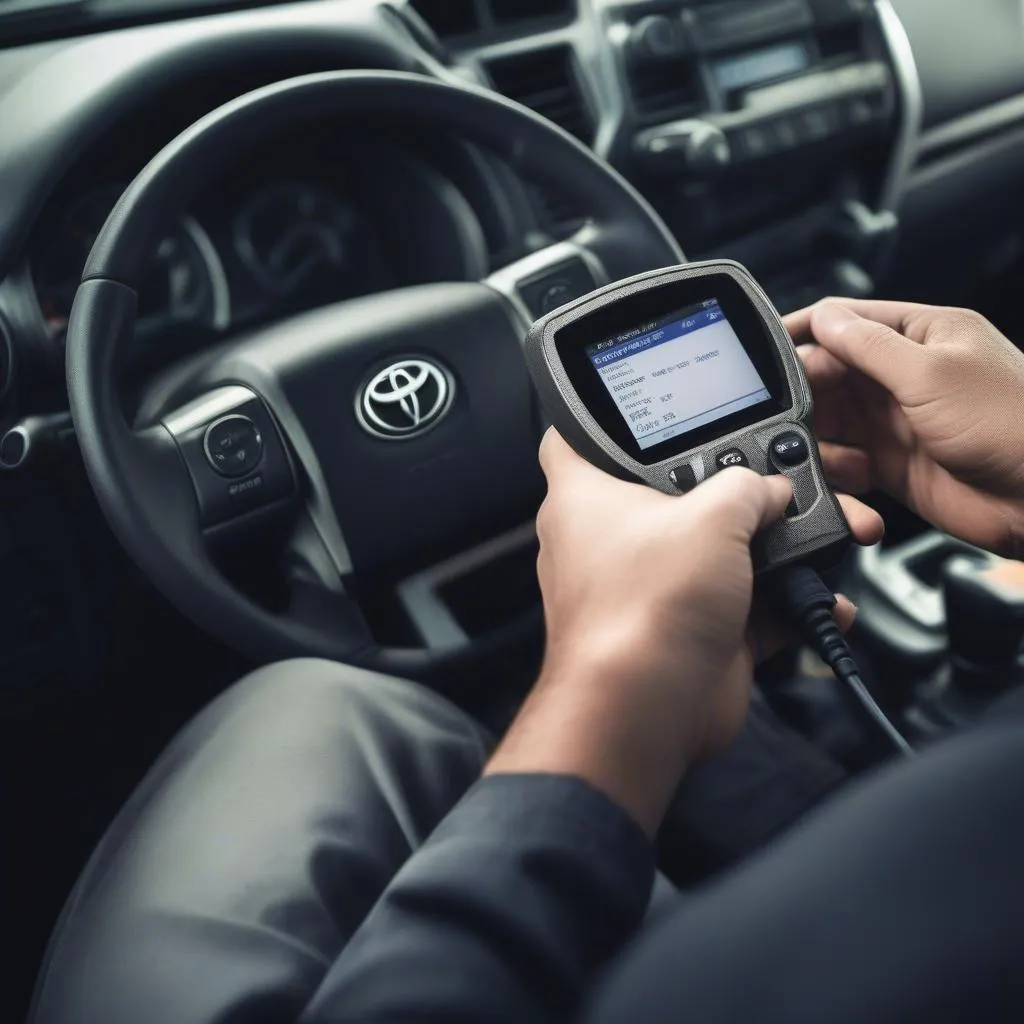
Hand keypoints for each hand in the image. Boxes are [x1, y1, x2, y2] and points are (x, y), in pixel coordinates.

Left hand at [486, 431, 881, 835]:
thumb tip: (771, 488)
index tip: (641, 411)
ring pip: (719, 553)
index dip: (605, 419)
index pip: (576, 438)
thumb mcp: (713, 515)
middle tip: (773, 480)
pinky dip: (787, 605)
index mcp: (586, 499)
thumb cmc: (643, 610)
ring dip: (775, 551)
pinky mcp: (689, 633)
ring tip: (819, 536)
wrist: (649, 710)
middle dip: (732, 491)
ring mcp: (652, 590)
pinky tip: (823, 599)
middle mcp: (611, 544)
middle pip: (674, 495)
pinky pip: (747, 608)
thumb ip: (749, 486)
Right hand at [788, 299, 1023, 556]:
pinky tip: (853, 480)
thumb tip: (822, 320)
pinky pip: (843, 463)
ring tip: (836, 457)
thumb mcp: (932, 373)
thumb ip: (869, 347)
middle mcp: (904, 375)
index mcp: (920, 334)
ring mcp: (896, 421)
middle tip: (794, 416)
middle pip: (827, 375)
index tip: (761, 352)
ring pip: (829, 422)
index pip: (845, 321)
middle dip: (805, 396)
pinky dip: (836, 473)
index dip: (801, 334)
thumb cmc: (1014, 424)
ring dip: (819, 440)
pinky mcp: (892, 465)